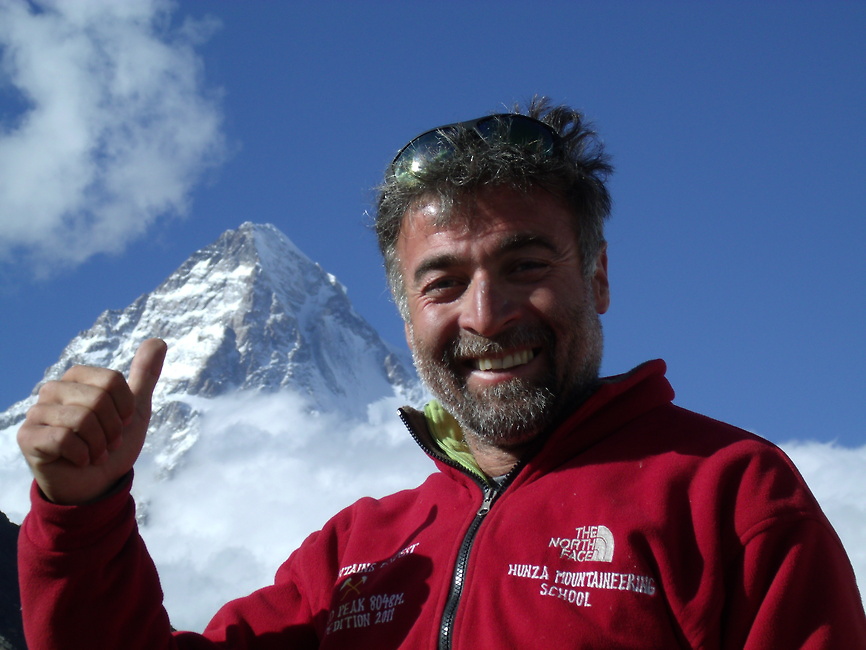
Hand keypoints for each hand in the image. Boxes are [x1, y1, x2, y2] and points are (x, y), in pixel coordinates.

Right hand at [17, 338, 166, 504]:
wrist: (97, 484)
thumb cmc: (113, 444)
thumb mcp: (136, 409)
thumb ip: (145, 375)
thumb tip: (158, 340)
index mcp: (77, 377)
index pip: (111, 380)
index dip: (125, 407)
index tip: (123, 423)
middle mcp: (53, 389)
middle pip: (98, 399)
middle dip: (113, 429)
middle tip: (109, 443)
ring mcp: (37, 412)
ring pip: (82, 419)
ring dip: (99, 444)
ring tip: (96, 453)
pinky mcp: (27, 437)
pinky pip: (63, 438)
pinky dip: (82, 455)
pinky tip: (80, 461)